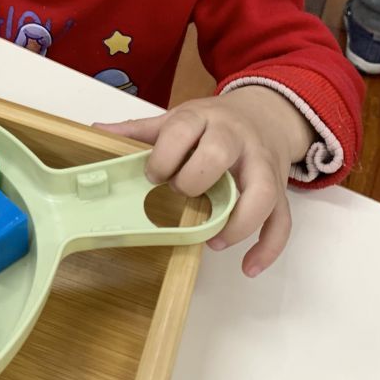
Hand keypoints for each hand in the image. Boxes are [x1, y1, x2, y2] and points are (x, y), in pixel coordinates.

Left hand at [97, 86, 313, 276]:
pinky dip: (268, 247)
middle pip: (219, 154)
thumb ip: (140, 129)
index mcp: (205, 118)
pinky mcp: (280, 189)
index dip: (164, 155)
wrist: (267, 113)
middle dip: (195, 180)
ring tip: (213, 240)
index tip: (153, 175)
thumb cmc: (215, 121)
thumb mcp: (180, 117)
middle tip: (181, 195)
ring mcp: (262, 164)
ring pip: (261, 192)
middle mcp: (236, 138)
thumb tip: (97, 130)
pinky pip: (282, 220)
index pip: (183, 129)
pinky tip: (248, 266)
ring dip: (237, 221)